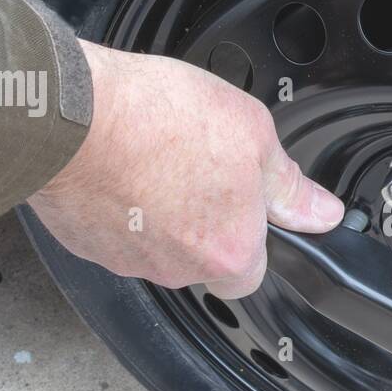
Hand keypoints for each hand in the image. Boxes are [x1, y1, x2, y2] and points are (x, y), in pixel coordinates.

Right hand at [29, 41, 343, 295]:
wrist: (70, 116)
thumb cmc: (157, 120)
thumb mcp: (252, 134)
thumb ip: (290, 185)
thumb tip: (321, 212)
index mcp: (228, 252)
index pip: (251, 274)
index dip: (250, 238)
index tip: (244, 206)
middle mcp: (178, 268)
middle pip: (201, 259)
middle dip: (202, 221)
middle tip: (197, 167)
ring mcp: (127, 260)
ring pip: (156, 246)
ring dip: (160, 212)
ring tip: (156, 155)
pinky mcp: (84, 244)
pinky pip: (114, 233)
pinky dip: (119, 206)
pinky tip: (122, 164)